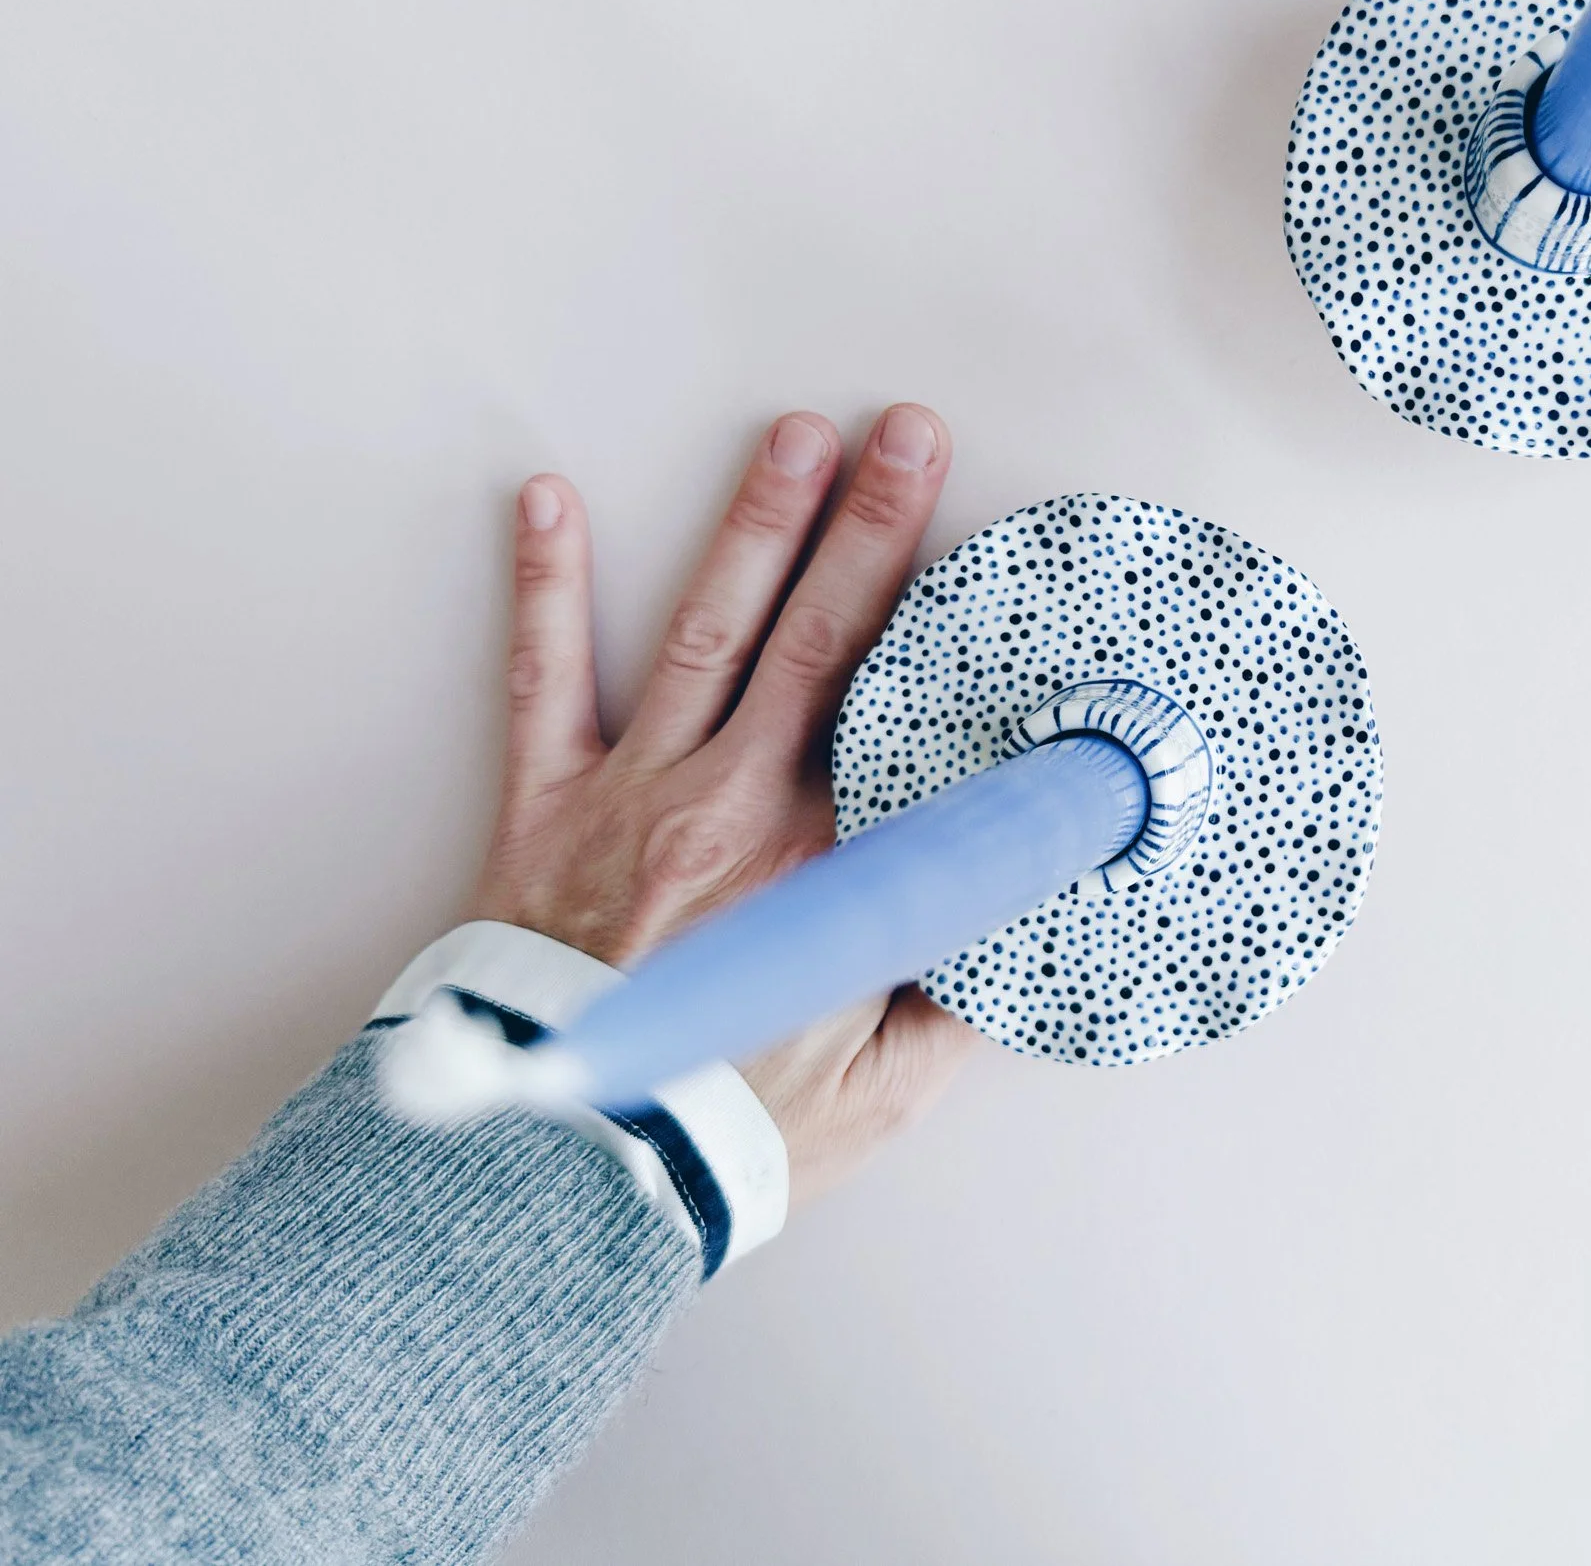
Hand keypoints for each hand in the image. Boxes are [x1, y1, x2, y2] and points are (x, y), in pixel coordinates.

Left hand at [469, 404, 978, 1203]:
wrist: (565, 1176)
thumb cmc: (731, 1129)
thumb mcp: (889, 1083)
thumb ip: (964, 988)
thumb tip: (1031, 914)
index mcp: (828, 861)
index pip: (906, 715)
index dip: (950, 628)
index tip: (994, 555)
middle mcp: (735, 802)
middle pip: (821, 639)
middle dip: (872, 525)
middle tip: (908, 433)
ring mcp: (633, 794)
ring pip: (706, 631)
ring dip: (754, 524)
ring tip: (793, 434)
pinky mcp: (544, 809)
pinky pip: (541, 681)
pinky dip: (542, 587)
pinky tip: (544, 499)